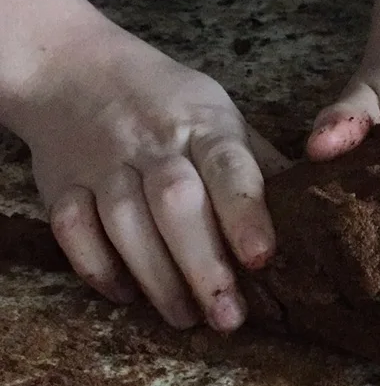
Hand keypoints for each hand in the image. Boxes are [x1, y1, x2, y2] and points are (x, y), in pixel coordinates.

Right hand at [20, 23, 286, 329]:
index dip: (246, 214)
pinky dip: (97, 267)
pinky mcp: (61, 183)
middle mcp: (152, 142)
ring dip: (156, 277)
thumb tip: (312, 218)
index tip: (262, 259)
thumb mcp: (218, 117)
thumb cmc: (164, 104)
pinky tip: (125, 294)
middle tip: (228, 318)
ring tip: (185, 318)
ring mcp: (102, 162)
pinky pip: (71, 229)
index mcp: (204, 125)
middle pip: (176, 203)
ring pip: (125, 222)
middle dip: (203, 265)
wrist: (71, 67)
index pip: (229, 168)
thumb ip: (257, 166)